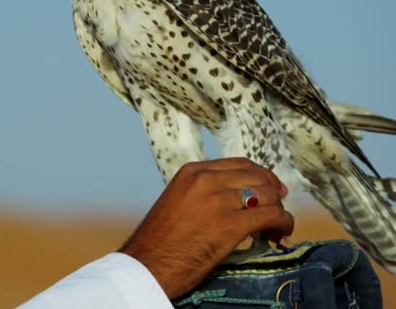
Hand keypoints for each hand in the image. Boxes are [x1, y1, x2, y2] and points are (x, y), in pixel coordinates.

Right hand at [119, 158, 292, 298]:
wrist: (146, 264)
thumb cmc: (158, 240)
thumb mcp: (177, 201)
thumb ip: (202, 192)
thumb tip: (235, 197)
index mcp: (192, 172)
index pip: (240, 164)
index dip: (262, 175)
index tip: (273, 189)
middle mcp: (206, 181)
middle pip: (257, 177)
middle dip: (273, 193)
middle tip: (277, 210)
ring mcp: (219, 201)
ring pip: (268, 195)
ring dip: (278, 211)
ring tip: (275, 227)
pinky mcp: (230, 226)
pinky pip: (271, 216)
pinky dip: (282, 224)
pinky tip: (279, 234)